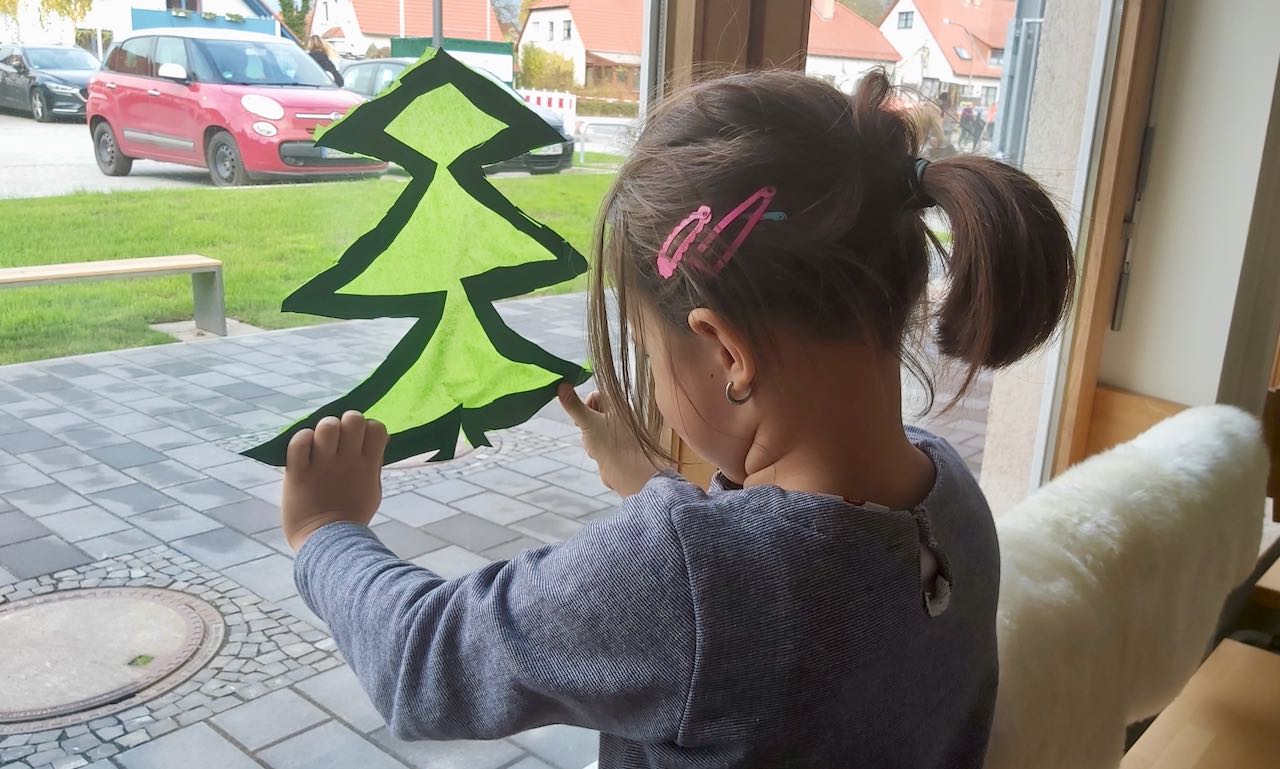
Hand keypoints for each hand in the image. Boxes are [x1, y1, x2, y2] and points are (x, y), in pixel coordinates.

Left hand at [282, 411, 388, 550]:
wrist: (328, 543)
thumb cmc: (352, 519)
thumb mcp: (373, 490)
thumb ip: (373, 465)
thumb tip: (376, 444)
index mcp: (368, 465)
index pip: (376, 427)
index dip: (368, 428)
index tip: (360, 441)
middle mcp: (347, 460)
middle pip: (353, 418)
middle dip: (347, 424)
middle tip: (340, 440)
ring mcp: (322, 465)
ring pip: (327, 425)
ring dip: (324, 430)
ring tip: (320, 445)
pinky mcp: (298, 472)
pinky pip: (299, 441)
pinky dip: (302, 439)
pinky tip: (305, 450)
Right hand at [558, 383, 662, 496]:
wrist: (627, 472)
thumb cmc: (611, 444)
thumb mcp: (587, 421)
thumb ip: (573, 404)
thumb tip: (561, 384)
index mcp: (618, 406)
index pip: (596, 395)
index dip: (586, 404)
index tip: (583, 417)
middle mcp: (619, 417)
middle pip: (591, 413)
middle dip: (585, 424)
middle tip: (588, 432)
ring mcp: (617, 432)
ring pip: (593, 429)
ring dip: (588, 438)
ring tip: (596, 446)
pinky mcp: (615, 447)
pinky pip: (597, 442)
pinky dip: (594, 448)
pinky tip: (599, 455)